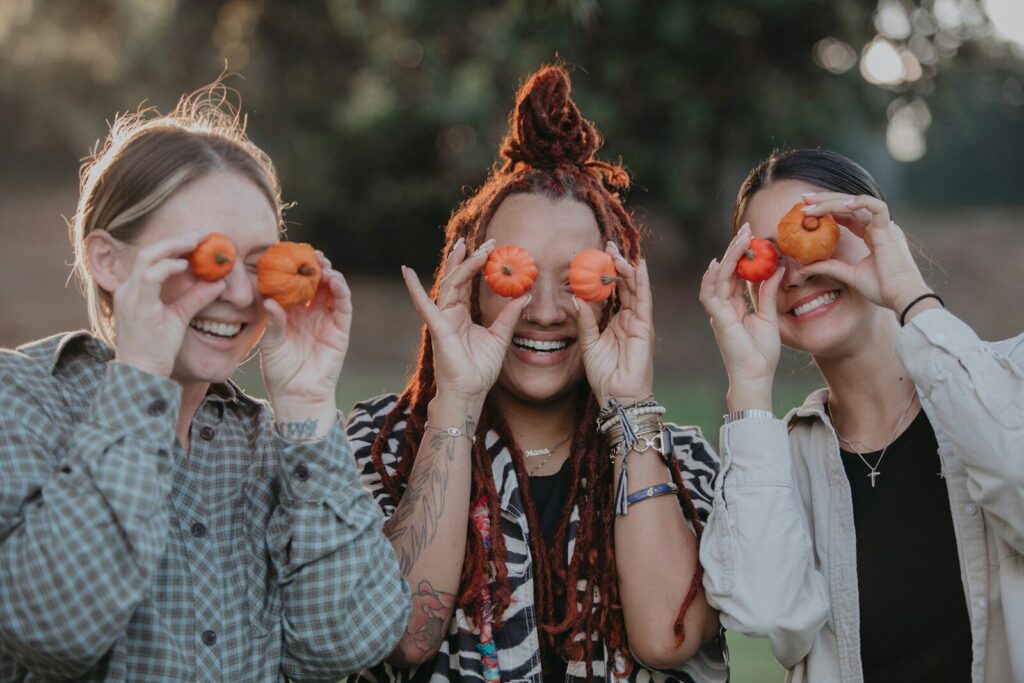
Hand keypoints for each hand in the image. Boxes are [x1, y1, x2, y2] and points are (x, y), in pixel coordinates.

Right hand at [114, 231, 226, 376]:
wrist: (141, 374)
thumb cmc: (157, 350)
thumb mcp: (179, 317)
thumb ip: (195, 299)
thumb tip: (218, 283)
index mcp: (135, 290)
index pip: (152, 257)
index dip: (175, 245)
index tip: (199, 238)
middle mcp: (128, 289)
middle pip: (149, 251)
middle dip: (177, 238)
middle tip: (203, 232)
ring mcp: (129, 296)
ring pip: (147, 257)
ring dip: (174, 246)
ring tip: (198, 240)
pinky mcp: (136, 306)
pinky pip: (150, 277)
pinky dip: (168, 267)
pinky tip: (187, 265)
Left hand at [260, 251, 350, 414]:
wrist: (297, 396)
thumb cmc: (279, 372)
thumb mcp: (270, 345)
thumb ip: (273, 322)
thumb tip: (268, 300)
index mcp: (290, 314)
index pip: (293, 286)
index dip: (293, 270)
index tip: (287, 253)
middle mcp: (309, 314)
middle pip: (315, 284)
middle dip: (313, 267)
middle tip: (308, 253)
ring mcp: (326, 321)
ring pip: (331, 291)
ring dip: (329, 274)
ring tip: (323, 264)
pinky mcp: (340, 330)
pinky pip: (343, 306)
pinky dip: (341, 291)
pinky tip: (335, 280)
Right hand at [403, 238, 529, 410]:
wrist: (469, 393)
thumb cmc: (480, 370)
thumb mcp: (500, 337)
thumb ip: (509, 315)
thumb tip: (524, 295)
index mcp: (462, 315)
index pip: (468, 283)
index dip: (478, 264)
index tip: (492, 247)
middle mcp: (450, 314)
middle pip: (456, 278)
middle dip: (469, 258)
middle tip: (485, 240)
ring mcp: (442, 319)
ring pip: (449, 285)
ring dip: (458, 265)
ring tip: (468, 246)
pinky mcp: (438, 328)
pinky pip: (425, 305)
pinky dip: (414, 288)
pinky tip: (406, 271)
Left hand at [571, 242, 653, 406]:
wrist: (617, 396)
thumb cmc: (604, 374)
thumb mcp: (588, 343)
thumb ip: (584, 320)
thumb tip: (575, 298)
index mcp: (617, 322)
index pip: (614, 291)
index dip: (607, 273)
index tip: (598, 254)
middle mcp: (630, 319)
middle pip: (625, 285)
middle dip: (618, 264)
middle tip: (608, 245)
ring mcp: (639, 322)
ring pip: (635, 289)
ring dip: (628, 270)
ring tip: (618, 253)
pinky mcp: (645, 328)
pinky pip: (644, 301)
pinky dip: (642, 283)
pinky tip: (639, 267)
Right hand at [698, 224, 783, 407]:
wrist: (756, 377)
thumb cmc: (762, 354)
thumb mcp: (769, 316)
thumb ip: (768, 293)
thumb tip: (777, 267)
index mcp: (734, 307)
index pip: (736, 275)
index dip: (743, 255)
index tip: (754, 236)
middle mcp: (723, 307)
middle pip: (725, 271)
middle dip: (735, 248)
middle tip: (747, 227)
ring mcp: (718, 313)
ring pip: (717, 277)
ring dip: (728, 257)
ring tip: (742, 238)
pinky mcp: (718, 319)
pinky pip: (710, 294)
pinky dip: (712, 278)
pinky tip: (718, 263)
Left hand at [799, 193, 930, 313]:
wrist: (902, 298)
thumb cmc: (882, 288)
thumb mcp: (849, 275)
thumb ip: (830, 267)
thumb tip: (804, 268)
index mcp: (874, 235)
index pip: (849, 215)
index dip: (828, 209)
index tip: (806, 211)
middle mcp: (879, 227)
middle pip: (850, 205)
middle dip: (825, 199)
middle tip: (803, 198)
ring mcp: (885, 227)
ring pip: (858, 203)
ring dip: (833, 201)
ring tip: (811, 204)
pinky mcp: (889, 231)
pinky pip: (877, 207)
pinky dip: (861, 202)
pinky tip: (841, 205)